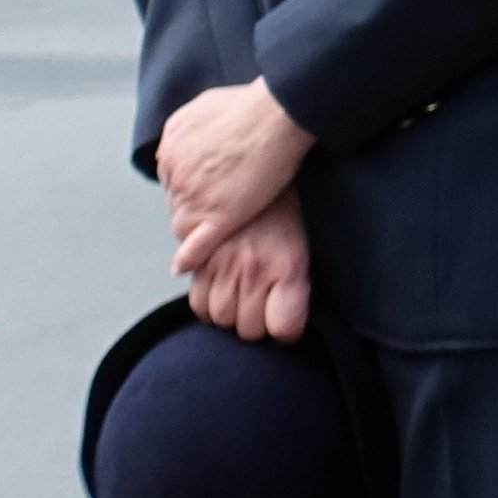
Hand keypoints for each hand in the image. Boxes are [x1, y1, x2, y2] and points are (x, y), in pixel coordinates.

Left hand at [158, 76, 313, 267]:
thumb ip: (189, 124)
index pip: (171, 177)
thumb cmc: (252, 105)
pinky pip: (194, 247)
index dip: (191, 184)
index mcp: (172, 145)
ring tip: (219, 223)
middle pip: (175, 200)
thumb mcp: (206, 103)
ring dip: (196, 225)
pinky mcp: (217, 217)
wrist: (277, 114)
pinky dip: (188, 258)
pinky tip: (185, 265)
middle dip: (193, 203)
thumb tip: (182, 137)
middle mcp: (175, 172)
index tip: (206, 187)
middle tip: (218, 202)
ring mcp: (193, 197)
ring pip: (183, 223)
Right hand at [185, 198, 311, 341]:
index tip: (285, 325)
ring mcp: (224, 264)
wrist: (252, 165)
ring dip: (230, 315)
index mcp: (288, 266)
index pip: (284, 327)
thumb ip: (290, 288)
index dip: (285, 332)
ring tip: (241, 295)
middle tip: (261, 307)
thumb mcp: (299, 247)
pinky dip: (207, 304)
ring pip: (220, 319)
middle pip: (248, 330)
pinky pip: (198, 302)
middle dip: (256, 325)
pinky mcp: (198, 258)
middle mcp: (255, 269)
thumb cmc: (281, 210)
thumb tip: (279, 328)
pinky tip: (220, 288)